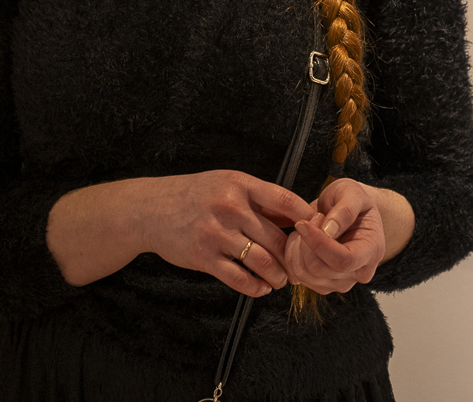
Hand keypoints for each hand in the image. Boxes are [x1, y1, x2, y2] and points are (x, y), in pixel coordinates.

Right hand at [48, 170, 314, 296]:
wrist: (151, 209)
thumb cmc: (195, 195)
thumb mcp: (227, 183)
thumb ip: (258, 198)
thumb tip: (298, 213)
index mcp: (239, 184)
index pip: (284, 200)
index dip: (307, 217)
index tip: (321, 230)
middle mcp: (229, 207)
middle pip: (276, 237)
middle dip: (292, 256)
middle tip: (302, 266)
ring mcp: (216, 233)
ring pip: (261, 261)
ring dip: (277, 275)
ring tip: (282, 280)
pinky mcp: (203, 257)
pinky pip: (238, 278)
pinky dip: (255, 287)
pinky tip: (261, 289)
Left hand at [283, 179, 387, 293]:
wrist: (350, 212)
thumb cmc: (353, 200)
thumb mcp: (352, 193)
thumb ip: (345, 210)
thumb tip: (329, 231)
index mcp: (372, 250)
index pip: (343, 260)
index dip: (319, 244)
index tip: (302, 223)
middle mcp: (360, 272)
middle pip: (320, 268)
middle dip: (306, 241)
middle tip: (310, 218)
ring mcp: (341, 282)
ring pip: (304, 274)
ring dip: (297, 247)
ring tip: (307, 227)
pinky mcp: (324, 285)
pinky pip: (297, 275)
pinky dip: (292, 256)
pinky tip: (300, 239)